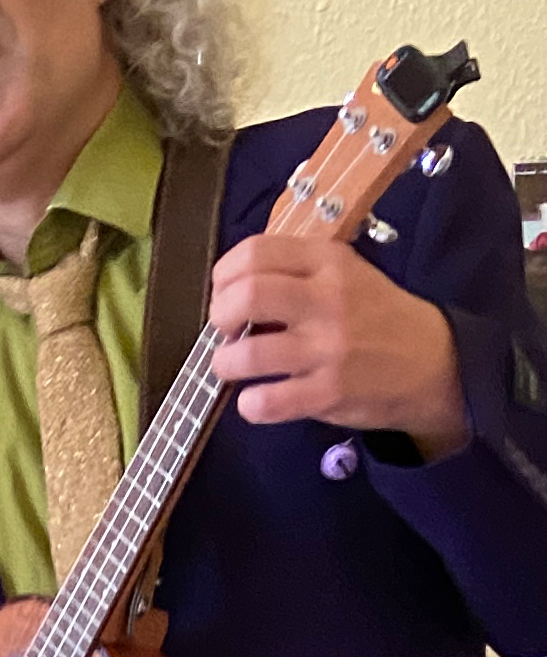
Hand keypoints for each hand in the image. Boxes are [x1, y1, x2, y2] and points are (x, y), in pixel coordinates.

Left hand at [209, 233, 468, 459]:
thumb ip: (294, 273)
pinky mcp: (329, 392)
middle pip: (244, 296)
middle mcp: (328, 299)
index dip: (224, 277)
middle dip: (219, 316)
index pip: (254, 252)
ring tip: (236, 366)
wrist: (437, 362)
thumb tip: (231, 290)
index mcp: (329, 262)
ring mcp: (329, 348)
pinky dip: (250, 404)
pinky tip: (259, 398)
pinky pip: (265, 402)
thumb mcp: (345, 274)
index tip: (226, 294)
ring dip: (225, 363)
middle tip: (228, 330)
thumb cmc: (376, 316)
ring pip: (246, 355)